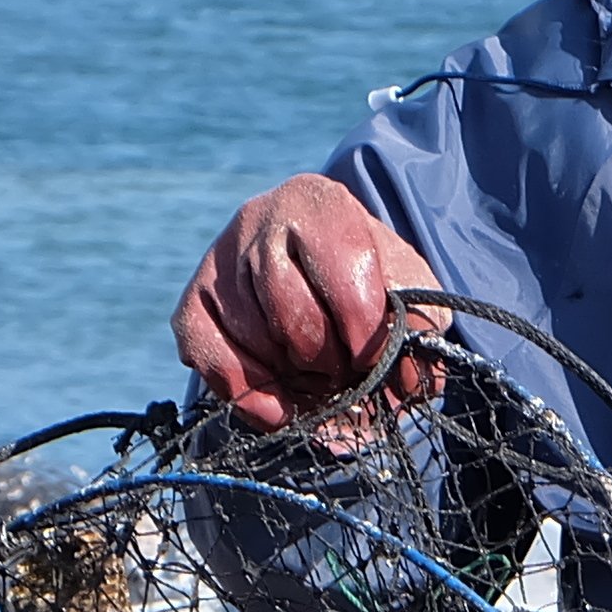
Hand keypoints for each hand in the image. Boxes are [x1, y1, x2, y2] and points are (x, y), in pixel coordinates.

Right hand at [176, 176, 444, 427]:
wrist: (315, 266)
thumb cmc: (366, 278)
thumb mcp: (407, 289)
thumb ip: (419, 328)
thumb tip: (413, 380)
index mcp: (320, 204)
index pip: (342, 273)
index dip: (363, 332)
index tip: (376, 361)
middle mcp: (261, 219)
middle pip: (292, 311)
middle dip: (326, 359)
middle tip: (345, 372)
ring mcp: (219, 259)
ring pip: (254, 337)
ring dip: (292, 375)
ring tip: (319, 377)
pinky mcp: (192, 301)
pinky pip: (210, 358)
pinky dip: (248, 394)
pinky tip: (279, 407)